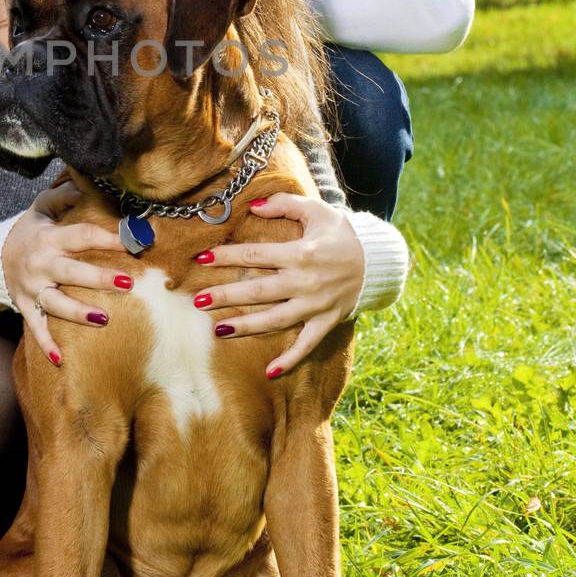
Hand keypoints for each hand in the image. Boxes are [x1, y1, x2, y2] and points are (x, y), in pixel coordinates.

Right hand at [1, 181, 131, 364]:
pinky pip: (36, 328)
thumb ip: (63, 195)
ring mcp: (32, 289)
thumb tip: (84, 185)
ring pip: (56, 304)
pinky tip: (60, 360)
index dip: (107, 238)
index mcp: (49, 238)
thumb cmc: (29, 231)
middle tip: (127, 283)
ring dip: (79, 313)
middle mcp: (41, 265)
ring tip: (104, 319)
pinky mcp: (26, 307)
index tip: (132, 240)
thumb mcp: (41, 207)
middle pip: (72, 272)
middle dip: (99, 278)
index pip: (81, 236)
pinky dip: (46, 345)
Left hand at [194, 196, 364, 375]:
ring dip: (247, 327)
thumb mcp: (316, 210)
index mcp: (300, 253)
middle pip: (259, 291)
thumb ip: (284, 204)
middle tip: (198, 301)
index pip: (255, 254)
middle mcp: (306, 281)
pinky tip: (269, 372)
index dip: (226, 256)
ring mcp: (316, 305)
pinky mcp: (326, 321)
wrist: (377, 260)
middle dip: (226, 296)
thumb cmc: (341, 233)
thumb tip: (253, 206)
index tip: (201, 258)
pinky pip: (307, 345)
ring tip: (218, 330)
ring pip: (276, 320)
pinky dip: (290, 359)